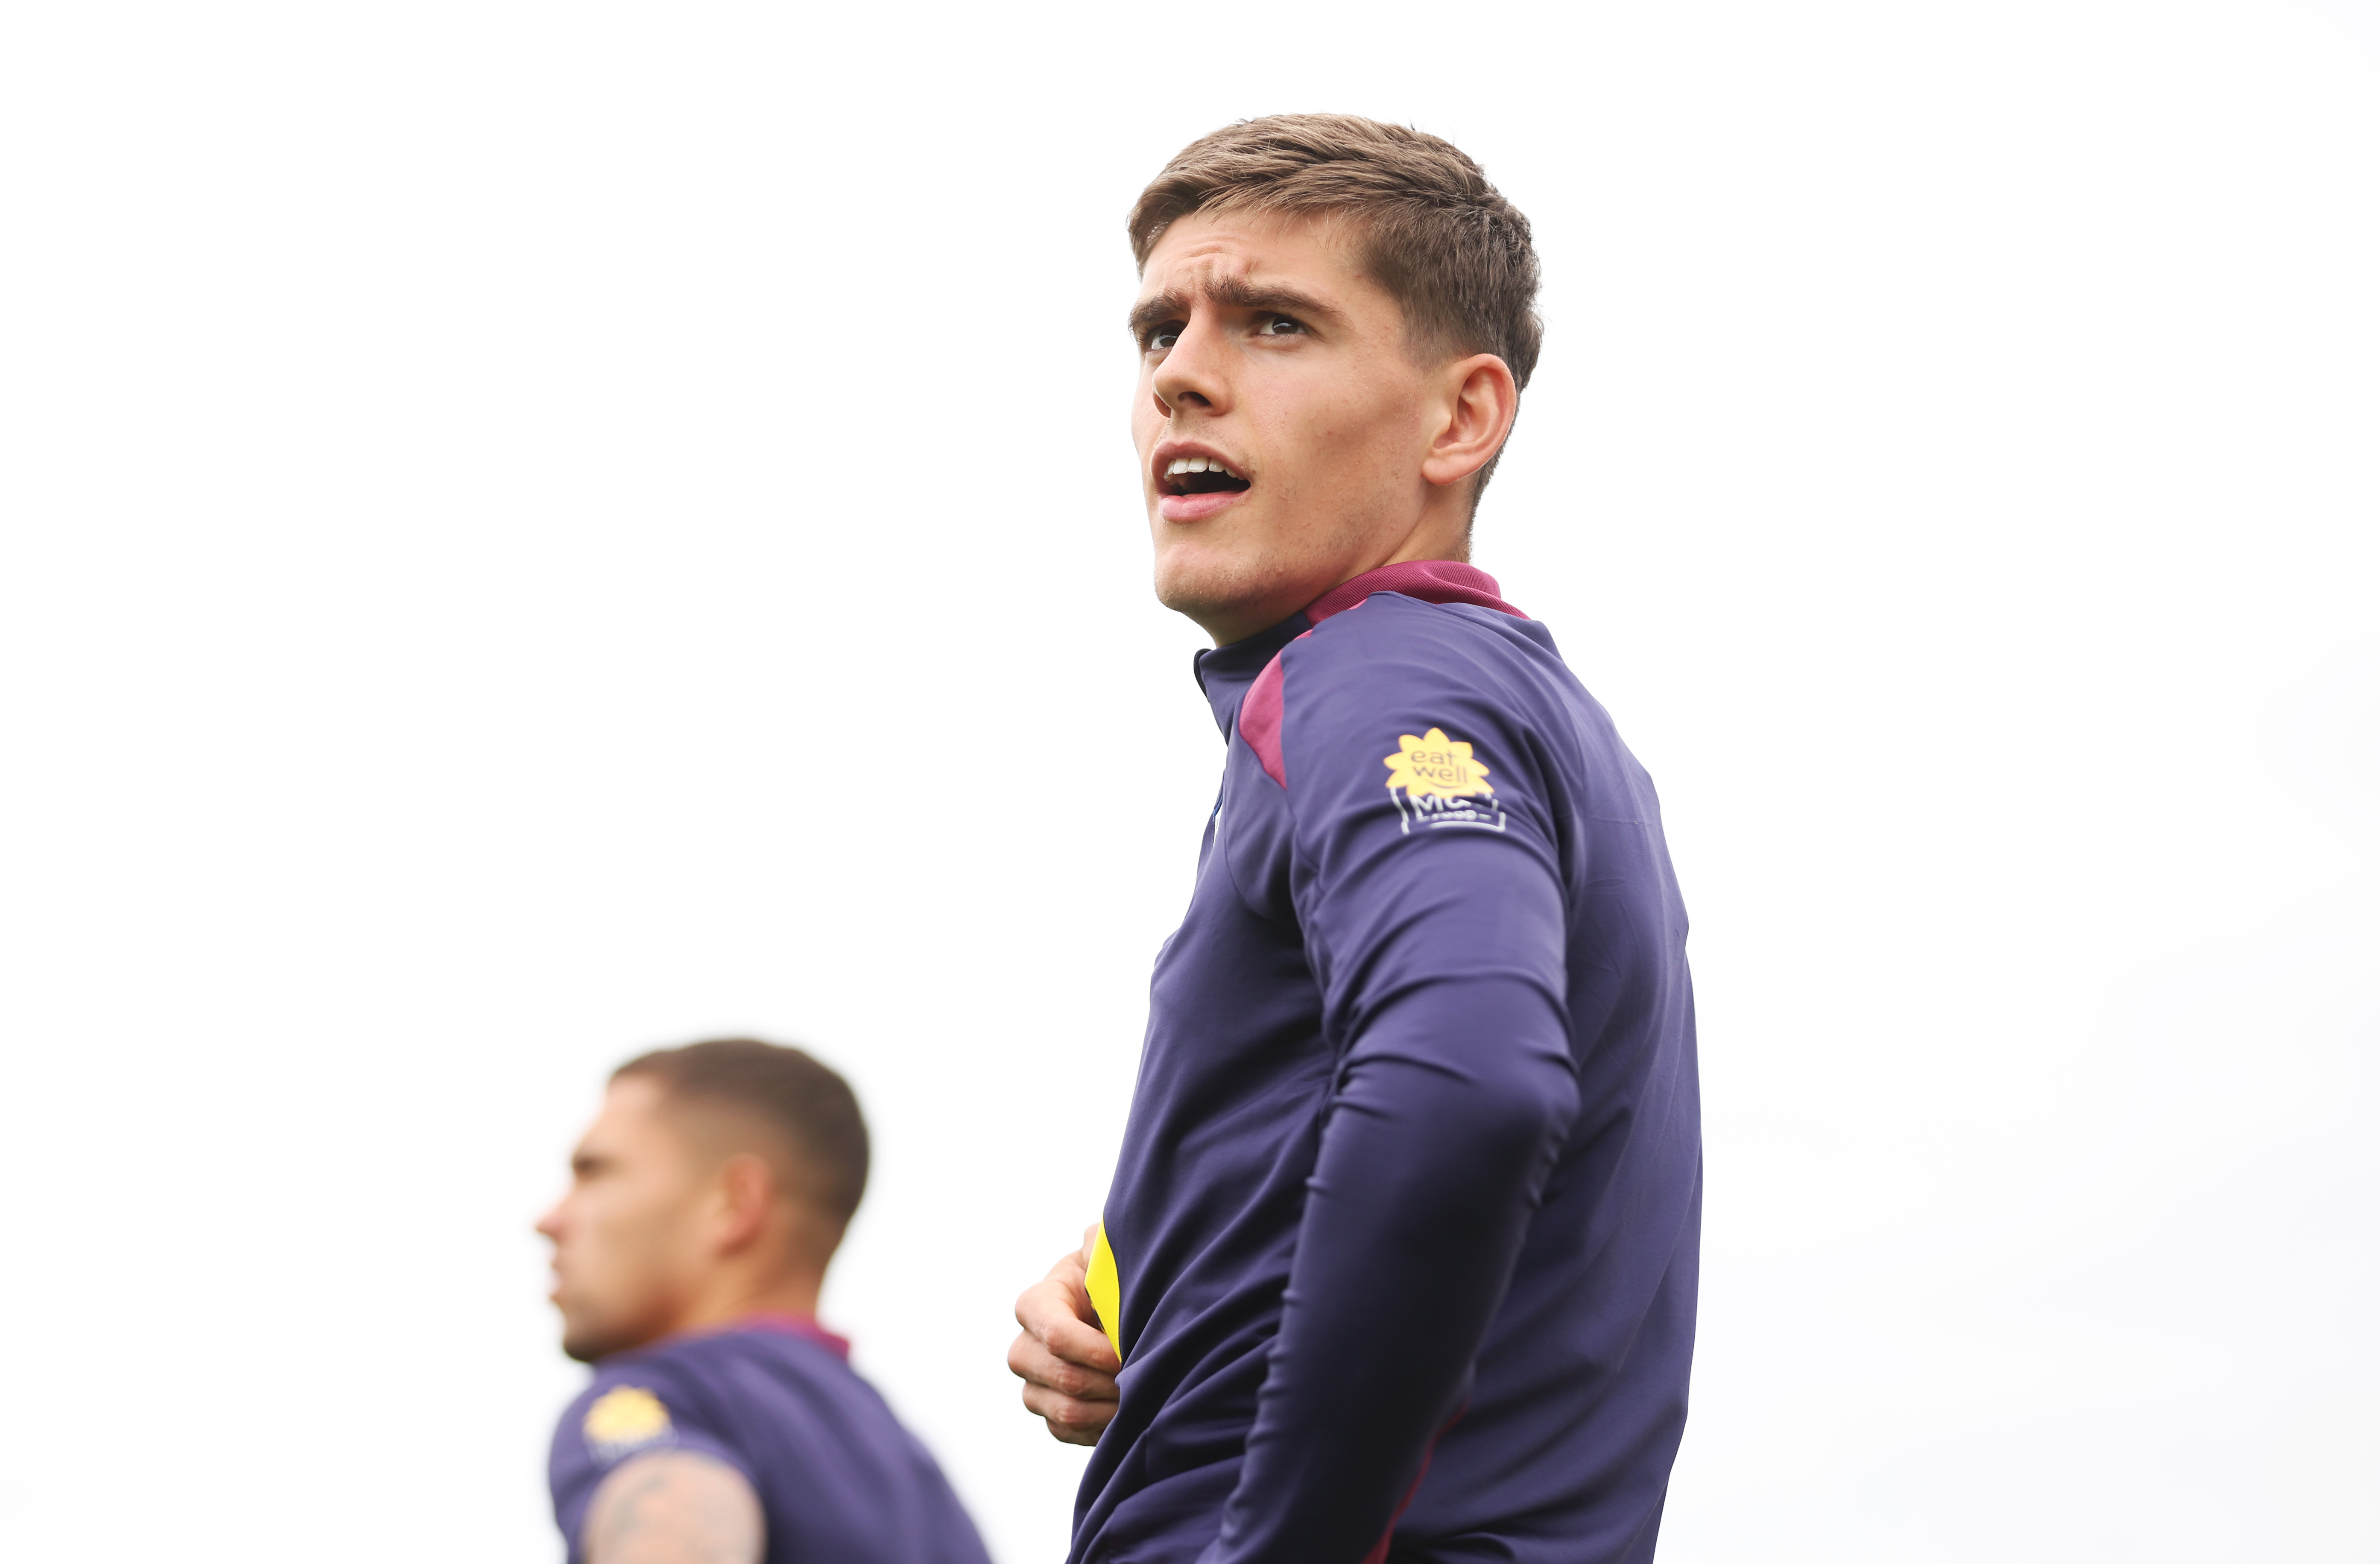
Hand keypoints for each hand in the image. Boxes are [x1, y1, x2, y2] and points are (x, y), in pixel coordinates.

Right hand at [1007, 1224, 1120, 1445]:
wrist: (1120, 1317)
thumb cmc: (1115, 1281)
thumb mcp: (1108, 1255)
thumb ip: (1101, 1246)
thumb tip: (1096, 1244)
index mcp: (1038, 1303)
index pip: (1053, 1331)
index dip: (1090, 1348)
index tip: (1123, 1353)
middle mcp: (1027, 1348)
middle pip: (1059, 1376)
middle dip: (1105, 1380)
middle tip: (1143, 1377)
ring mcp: (1035, 1385)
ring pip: (1063, 1411)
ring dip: (1107, 1408)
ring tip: (1140, 1395)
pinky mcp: (1049, 1414)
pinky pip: (1068, 1433)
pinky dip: (1101, 1428)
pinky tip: (1127, 1412)